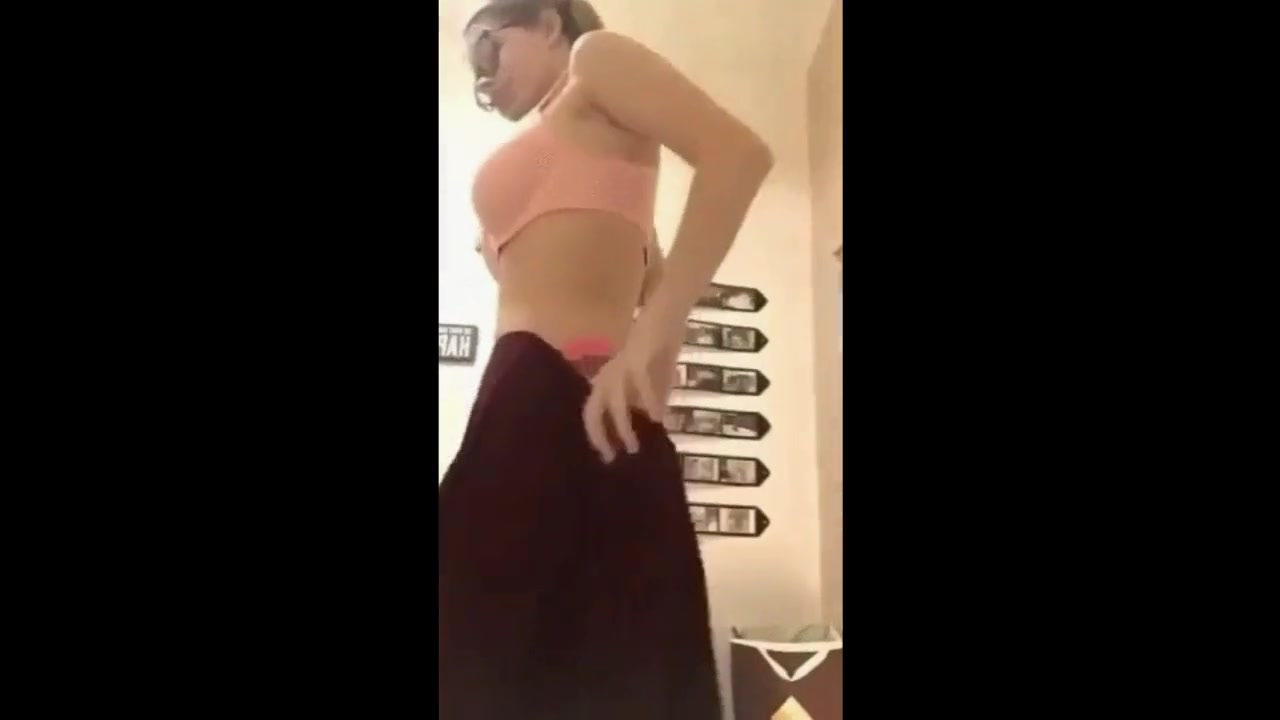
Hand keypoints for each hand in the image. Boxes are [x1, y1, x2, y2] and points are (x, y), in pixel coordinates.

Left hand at [582, 315, 682, 462]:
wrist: (668, 310)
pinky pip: (640, 383)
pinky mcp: (638, 355)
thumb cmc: (660, 343)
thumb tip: (657, 421)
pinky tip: (656, 418)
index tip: (608, 456)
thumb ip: (654, 397)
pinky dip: (647, 402)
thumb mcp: (658, 376)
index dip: (597, 434)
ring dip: (621, 425)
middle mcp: (610, 373)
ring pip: (614, 400)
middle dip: (598, 435)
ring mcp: (622, 365)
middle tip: (609, 458)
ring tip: (633, 447)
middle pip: (593, 409)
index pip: (594, 411)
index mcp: (610, 378)